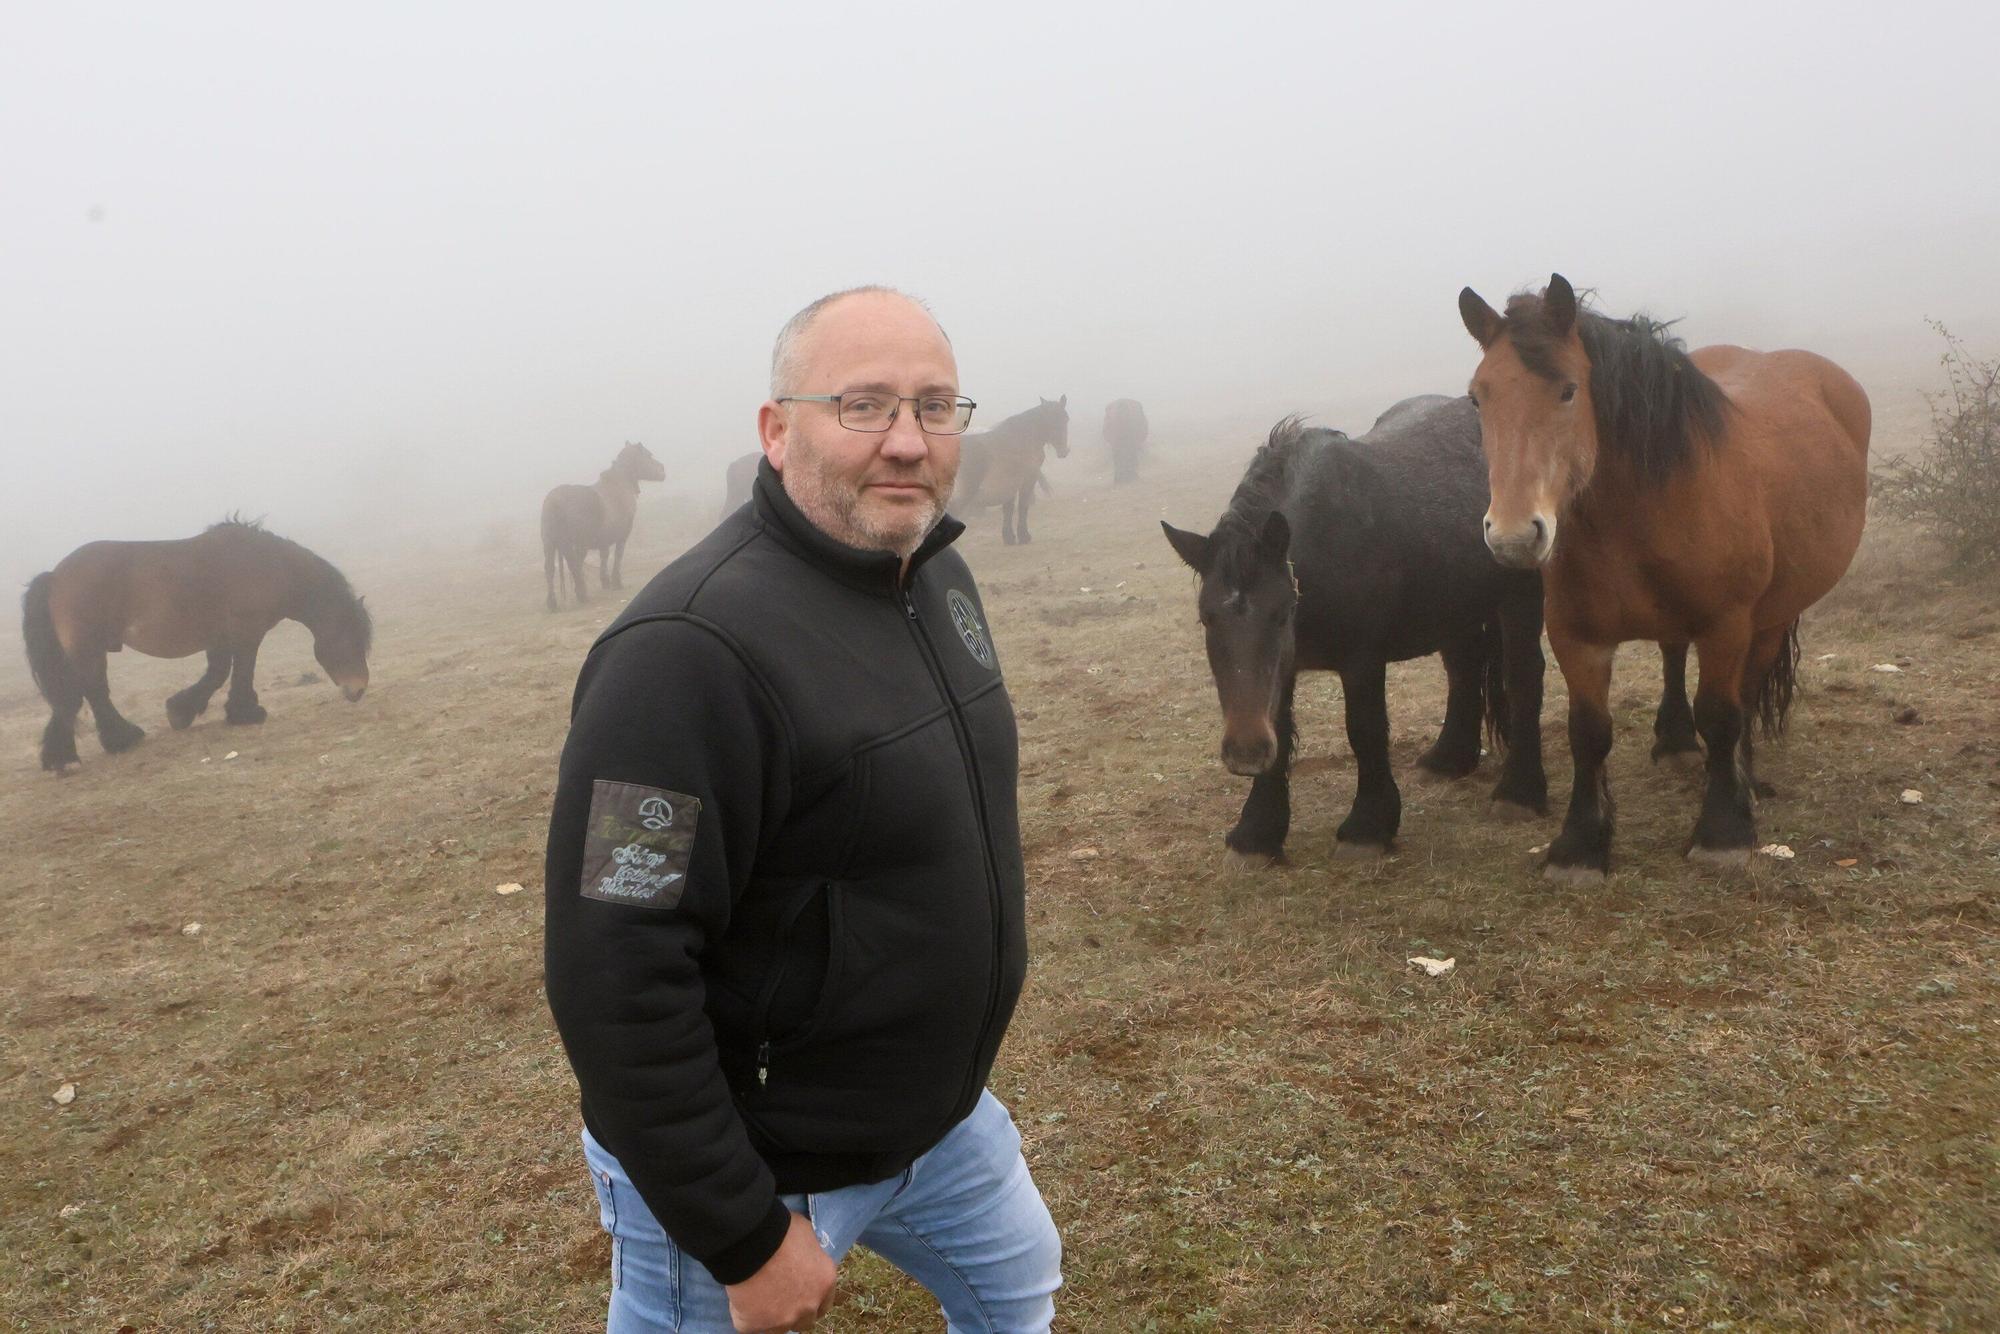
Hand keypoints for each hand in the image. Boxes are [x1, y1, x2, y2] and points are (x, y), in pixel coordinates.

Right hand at [727, 1210, 836, 1332]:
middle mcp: (808, 1306)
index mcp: (825, 1282)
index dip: (811, 1297)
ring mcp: (782, 1320)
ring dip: (771, 1316)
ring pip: (779, 1327)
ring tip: (757, 1297)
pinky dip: (743, 1314)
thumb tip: (801, 1253)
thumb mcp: (805, 1234)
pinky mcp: (755, 1325)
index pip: (824, 1303)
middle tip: (778, 1294)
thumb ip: (808, 1252)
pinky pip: (749, 1326)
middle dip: (793, 1310)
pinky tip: (740, 1297)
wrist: (750, 1241)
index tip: (799, 1290)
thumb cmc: (781, 1230)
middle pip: (804, 1320)